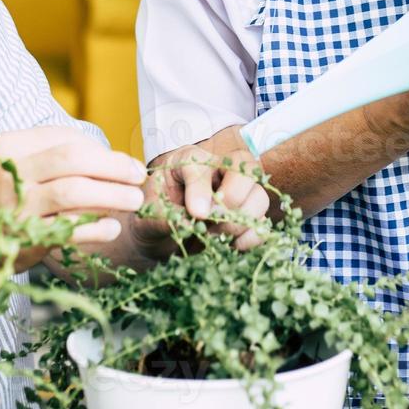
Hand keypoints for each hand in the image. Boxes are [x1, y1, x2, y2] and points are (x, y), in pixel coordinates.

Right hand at [0, 126, 148, 272]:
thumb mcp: (13, 168)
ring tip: (133, 200)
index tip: (125, 163)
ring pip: (75, 192)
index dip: (102, 151)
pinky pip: (69, 229)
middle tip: (138, 176)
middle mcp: (6, 172)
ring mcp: (12, 206)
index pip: (66, 139)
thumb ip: (54, 157)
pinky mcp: (21, 239)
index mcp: (6, 146)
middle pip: (74, 160)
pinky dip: (96, 227)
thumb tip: (114, 159)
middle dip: (114, 167)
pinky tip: (111, 227)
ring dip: (112, 195)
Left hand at [136, 127, 270, 257]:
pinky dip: (252, 237)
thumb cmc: (151, 221)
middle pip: (245, 171)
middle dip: (231, 202)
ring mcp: (237, 192)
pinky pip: (263, 223)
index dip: (201, 189)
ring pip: (259, 197)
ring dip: (241, 222)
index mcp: (188, 161)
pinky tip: (232, 246)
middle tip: (210, 224)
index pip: (202, 165)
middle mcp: (218, 170)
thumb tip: (187, 221)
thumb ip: (162, 216)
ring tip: (215, 237)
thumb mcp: (145, 217)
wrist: (159, 242)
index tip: (196, 214)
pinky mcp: (246, 216)